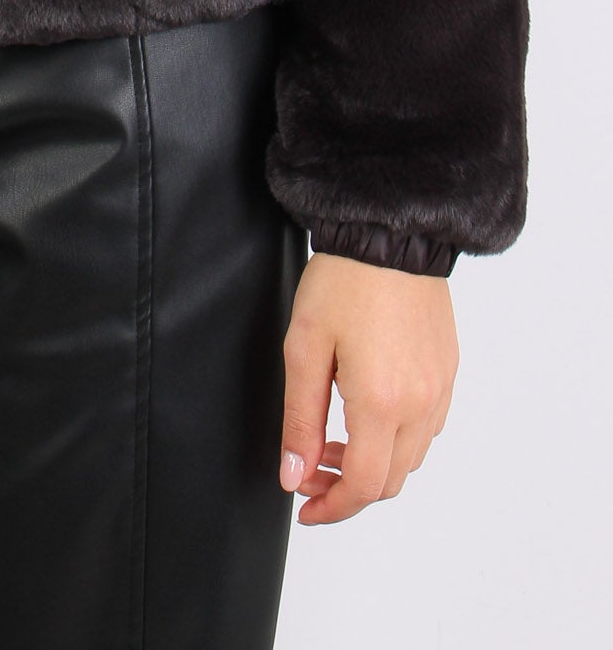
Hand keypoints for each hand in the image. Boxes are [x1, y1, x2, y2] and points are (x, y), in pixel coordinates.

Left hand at [278, 250, 457, 522]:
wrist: (389, 233)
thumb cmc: (343, 283)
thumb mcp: (304, 349)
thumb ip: (299, 418)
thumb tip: (293, 475)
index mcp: (382, 403)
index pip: (363, 486)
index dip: (332, 506)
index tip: (305, 507)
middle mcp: (421, 404)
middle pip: (390, 481)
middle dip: (347, 489)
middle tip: (308, 471)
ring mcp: (441, 390)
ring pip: (410, 458)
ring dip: (372, 465)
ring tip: (331, 442)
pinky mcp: (448, 372)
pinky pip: (426, 428)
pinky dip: (396, 439)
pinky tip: (364, 414)